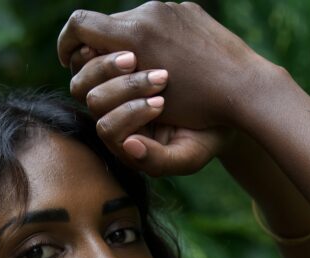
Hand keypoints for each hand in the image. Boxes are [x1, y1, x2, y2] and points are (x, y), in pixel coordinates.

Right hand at [58, 2, 258, 131]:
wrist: (248, 89)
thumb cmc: (201, 111)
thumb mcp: (150, 111)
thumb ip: (111, 95)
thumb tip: (79, 78)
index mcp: (134, 37)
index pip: (80, 25)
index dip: (67, 43)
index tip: (67, 60)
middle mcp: (148, 13)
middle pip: (105, 24)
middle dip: (100, 50)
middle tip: (103, 72)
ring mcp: (169, 7)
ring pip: (132, 23)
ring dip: (128, 47)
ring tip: (140, 73)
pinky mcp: (187, 10)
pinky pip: (158, 22)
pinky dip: (152, 42)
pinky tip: (167, 66)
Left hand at [69, 45, 234, 175]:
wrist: (220, 108)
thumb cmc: (205, 137)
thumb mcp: (189, 156)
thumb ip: (158, 160)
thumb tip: (128, 144)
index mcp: (125, 143)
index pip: (108, 129)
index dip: (129, 114)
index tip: (161, 103)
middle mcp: (112, 118)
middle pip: (94, 100)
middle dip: (124, 88)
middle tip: (158, 76)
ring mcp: (110, 93)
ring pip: (88, 77)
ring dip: (113, 65)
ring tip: (141, 57)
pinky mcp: (115, 67)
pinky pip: (94, 54)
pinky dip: (108, 47)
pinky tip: (134, 44)